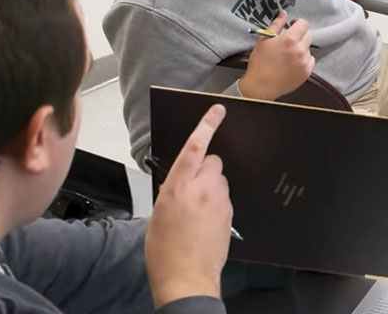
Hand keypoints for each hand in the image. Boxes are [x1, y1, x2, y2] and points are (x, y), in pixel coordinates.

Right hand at [145, 105, 231, 307]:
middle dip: (204, 169)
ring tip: (196, 213)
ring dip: (210, 188)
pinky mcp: (230, 213)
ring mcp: (220, 201)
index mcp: (179, 186)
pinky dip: (216, 203)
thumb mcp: (158, 214)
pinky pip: (224, 197)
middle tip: (191, 189)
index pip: (195, 147)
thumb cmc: (164, 249)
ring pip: (219, 180)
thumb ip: (171, 191)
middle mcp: (203, 188)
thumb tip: (180, 181)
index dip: (206, 126)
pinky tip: (205, 223)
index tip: (218, 110)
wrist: (187, 277)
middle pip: (212, 162)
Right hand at [240, 10, 314, 100]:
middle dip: (300, 34)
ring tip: (289, 54)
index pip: (303, 24)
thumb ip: (276, 25)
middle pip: (308, 35)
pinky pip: (310, 60)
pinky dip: (304, 59)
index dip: (297, 22)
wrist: (261, 86)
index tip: (292, 25)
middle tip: (289, 40)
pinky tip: (293, 62)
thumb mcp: (264, 39)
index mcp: (289, 40)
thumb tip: (283, 14)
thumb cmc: (260, 64)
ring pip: (309, 48)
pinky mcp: (307, 72)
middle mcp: (300, 50)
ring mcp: (304, 62)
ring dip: (301, 48)